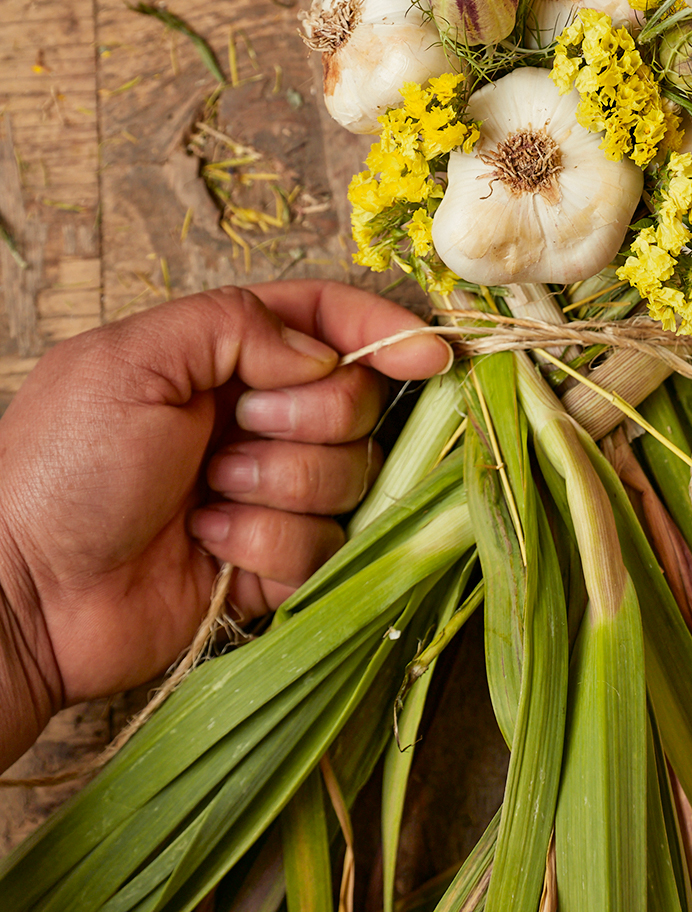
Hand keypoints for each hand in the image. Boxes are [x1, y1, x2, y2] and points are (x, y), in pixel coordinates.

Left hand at [0, 280, 451, 771]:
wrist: (23, 592)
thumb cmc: (61, 465)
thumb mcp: (131, 360)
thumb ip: (235, 326)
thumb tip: (321, 355)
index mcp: (226, 356)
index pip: (328, 320)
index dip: (384, 331)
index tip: (430, 354)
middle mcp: (256, 417)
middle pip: (356, 402)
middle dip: (308, 419)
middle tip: (234, 435)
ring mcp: (267, 492)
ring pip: (348, 478)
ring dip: (278, 488)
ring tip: (206, 500)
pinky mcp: (270, 565)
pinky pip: (322, 550)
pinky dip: (268, 549)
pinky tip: (209, 550)